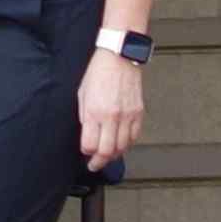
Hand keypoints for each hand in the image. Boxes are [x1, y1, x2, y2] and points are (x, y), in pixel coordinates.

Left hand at [76, 48, 145, 168]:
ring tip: (107, 155)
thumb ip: (85, 117)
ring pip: (122, 147)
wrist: (118, 57)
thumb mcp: (82, 95)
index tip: (85, 153)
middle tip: (94, 164)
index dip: (86, 153)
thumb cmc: (99, 72)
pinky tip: (121, 144)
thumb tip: (86, 135)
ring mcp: (127, 115)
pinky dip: (127, 144)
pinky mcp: (138, 112)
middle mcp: (112, 116)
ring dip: (113, 155)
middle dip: (99, 162)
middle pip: (107, 151)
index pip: (90, 145)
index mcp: (95, 111)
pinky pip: (134, 136)